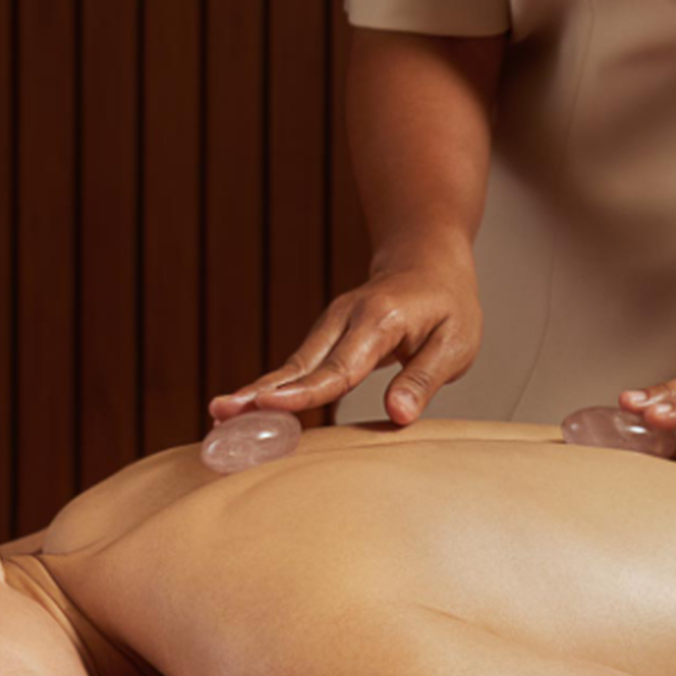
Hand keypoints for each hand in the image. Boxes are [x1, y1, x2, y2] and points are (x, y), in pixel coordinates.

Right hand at [208, 247, 480, 424]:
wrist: (426, 259)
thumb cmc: (448, 304)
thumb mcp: (455, 343)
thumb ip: (424, 379)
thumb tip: (398, 416)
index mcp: (380, 320)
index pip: (340, 366)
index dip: (304, 391)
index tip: (268, 404)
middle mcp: (346, 317)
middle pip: (301, 364)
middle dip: (261, 391)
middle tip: (221, 412)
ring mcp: (331, 323)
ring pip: (292, 364)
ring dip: (257, 390)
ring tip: (220, 414)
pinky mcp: (325, 334)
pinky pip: (298, 365)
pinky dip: (272, 386)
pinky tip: (245, 407)